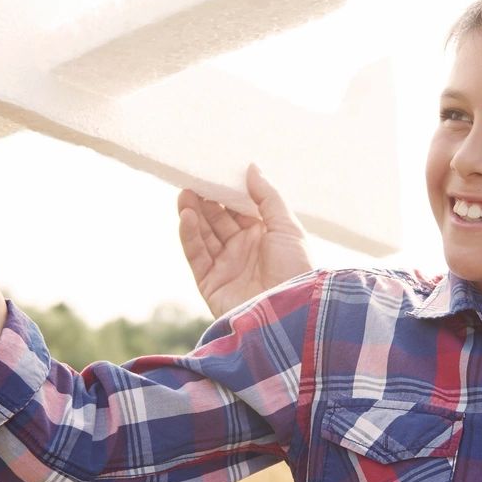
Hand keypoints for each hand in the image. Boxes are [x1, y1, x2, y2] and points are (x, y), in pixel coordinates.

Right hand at [176, 165, 311, 317]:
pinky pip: (196, 256)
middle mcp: (243, 251)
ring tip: (185, 194)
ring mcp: (225, 267)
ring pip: (203, 236)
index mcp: (263, 237)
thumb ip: (268, 197)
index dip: (226, 193)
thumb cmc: (296, 270)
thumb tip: (251, 167)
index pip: (238, 210)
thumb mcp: (288, 228)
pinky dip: (189, 236)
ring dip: (193, 215)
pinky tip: (186, 217)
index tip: (213, 172)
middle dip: (205, 201)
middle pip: (217, 221)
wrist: (290, 314)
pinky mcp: (210, 284)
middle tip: (193, 181)